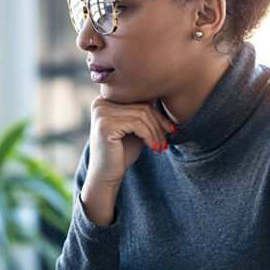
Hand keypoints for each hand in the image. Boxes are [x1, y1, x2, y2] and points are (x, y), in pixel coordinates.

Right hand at [82, 98, 174, 224]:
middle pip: (141, 106)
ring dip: (156, 132)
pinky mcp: (105, 125)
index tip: (169, 128)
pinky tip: (152, 147)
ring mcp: (101, 113)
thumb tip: (157, 94)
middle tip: (165, 140)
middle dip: (158, 124)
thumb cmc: (121, 152)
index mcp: (105, 99)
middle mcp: (100, 102)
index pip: (138, 98)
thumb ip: (142, 111)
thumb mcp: (135, 128)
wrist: (106, 176)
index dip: (156, 113)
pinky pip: (137, 124)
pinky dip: (149, 136)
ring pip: (142, 115)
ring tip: (159, 146)